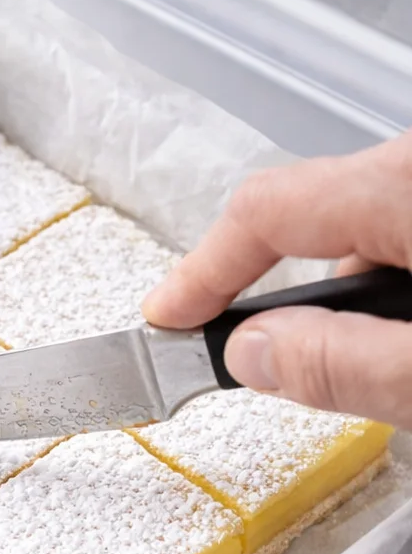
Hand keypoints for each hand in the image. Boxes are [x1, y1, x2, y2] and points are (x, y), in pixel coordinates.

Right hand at [142, 130, 411, 426]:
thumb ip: (340, 364)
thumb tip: (253, 352)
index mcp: (405, 187)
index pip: (267, 212)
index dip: (202, 269)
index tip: (167, 316)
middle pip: (316, 215)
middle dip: (285, 294)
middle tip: (253, 361)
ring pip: (369, 225)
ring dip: (352, 296)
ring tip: (375, 367)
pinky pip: (404, 229)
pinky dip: (391, 280)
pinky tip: (409, 337)